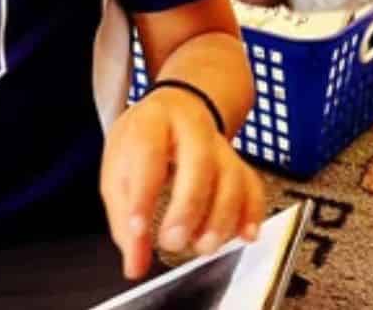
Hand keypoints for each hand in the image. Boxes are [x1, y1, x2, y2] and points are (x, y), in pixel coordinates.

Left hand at [100, 88, 265, 278]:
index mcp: (154, 122)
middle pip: (200, 162)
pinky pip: (253, 186)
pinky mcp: (240, 162)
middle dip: (189, 207)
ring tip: (202, 246)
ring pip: (232, 177)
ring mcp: (221, 145)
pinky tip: (244, 235)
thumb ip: (124, 218)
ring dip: (221, 218)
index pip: (148, 153)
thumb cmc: (144, 140)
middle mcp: (193, 128)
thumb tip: (135, 263)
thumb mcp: (118, 168)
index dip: (142, 193)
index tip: (137, 229)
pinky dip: (252, 213)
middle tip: (173, 242)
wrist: (178, 109)